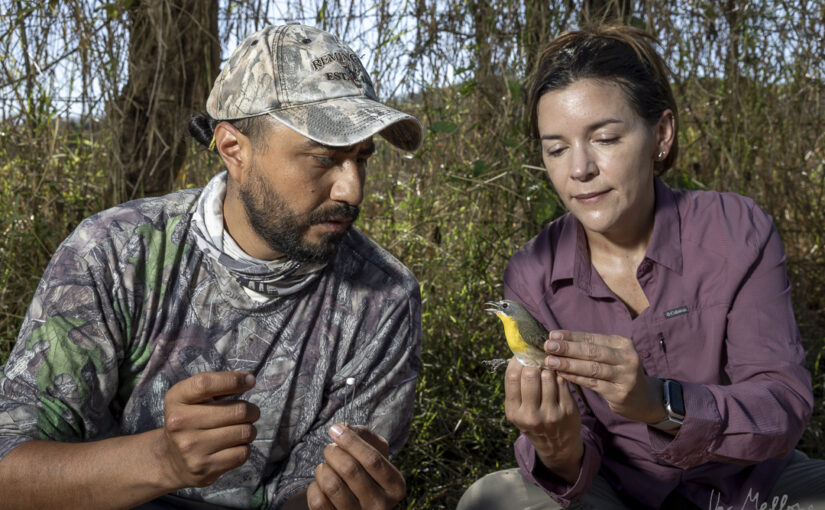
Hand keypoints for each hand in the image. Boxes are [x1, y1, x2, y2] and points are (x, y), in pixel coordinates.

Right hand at [160, 371, 259, 488]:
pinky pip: (242, 453)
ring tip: (241, 429)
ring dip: (250, 429)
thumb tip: (248, 380)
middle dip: (251, 410)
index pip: (206, 384)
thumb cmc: (190, 420)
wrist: (171, 460)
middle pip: (238, 410)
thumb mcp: (192, 398)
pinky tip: (233, 446)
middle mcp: (180, 423)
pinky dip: (244, 447)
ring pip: (244, 432)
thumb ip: (216, 385)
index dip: (233, 380)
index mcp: (176, 399)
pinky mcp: (203, 468)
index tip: (250, 380)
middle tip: (250, 412)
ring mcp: (191, 448)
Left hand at [306, 424, 404, 509]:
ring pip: (332, 486)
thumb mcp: (374, 451)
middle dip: (333, 452)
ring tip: (325, 467)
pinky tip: (321, 486)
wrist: (356, 502)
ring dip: (322, 469)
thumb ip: (362, 435)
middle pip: (350, 470)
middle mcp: (381, 505)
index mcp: (395, 486)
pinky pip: (319, 502)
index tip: (335, 430)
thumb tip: (341, 429)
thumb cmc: (365, 470)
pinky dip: (314, 488)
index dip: (351, 442)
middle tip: (329, 450)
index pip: (372, 460)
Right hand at [504, 358, 582, 482]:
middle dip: (533, 362)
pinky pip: (562, 382)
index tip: (522, 355)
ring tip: (547, 368)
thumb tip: (520, 353)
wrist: (557, 446)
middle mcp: (530, 415)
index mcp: (514, 412)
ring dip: (547, 368)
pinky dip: (559, 374)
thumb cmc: (534, 420)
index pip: (512, 377)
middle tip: (536, 358)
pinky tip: (557, 375)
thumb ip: (517, 386)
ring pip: (548, 376)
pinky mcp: (567, 410)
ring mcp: (551, 413)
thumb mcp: (519, 410)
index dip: (517, 361)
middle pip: (529, 374)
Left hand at [544, 330, 664, 422]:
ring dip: (569, 364)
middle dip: (568, 348)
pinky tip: (562, 375)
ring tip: (550, 361)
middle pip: (592, 351)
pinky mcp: (620, 393)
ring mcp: (625, 376)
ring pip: (592, 368)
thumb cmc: (620, 373)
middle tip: (548, 346)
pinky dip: (576, 378)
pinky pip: (593, 383)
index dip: (572, 336)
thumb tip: (559, 339)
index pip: (593, 338)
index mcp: (623, 344)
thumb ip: (591, 348)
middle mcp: (627, 358)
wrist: (644, 399)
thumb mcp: (612, 356)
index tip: (552, 334)